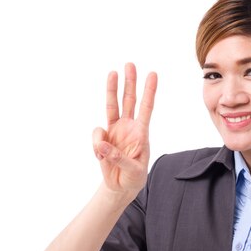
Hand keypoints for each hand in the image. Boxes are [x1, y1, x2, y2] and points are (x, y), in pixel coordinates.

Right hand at [92, 63, 157, 201]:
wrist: (120, 186)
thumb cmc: (134, 177)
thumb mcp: (133, 171)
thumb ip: (118, 157)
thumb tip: (103, 145)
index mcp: (141, 133)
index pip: (146, 108)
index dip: (149, 91)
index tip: (152, 74)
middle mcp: (128, 127)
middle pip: (129, 100)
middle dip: (130, 81)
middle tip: (130, 64)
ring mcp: (115, 130)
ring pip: (112, 105)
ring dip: (112, 88)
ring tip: (112, 72)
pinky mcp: (103, 138)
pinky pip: (97, 134)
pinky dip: (97, 145)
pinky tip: (102, 158)